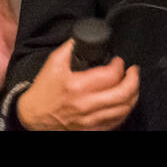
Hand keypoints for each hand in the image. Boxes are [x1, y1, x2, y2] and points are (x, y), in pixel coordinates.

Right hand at [16, 39, 139, 130]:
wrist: (32, 117)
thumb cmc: (43, 90)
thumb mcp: (53, 63)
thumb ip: (71, 46)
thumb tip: (85, 35)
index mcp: (77, 87)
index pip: (112, 75)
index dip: (120, 65)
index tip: (118, 61)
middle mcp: (86, 106)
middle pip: (124, 94)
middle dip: (134, 79)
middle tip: (133, 71)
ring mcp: (90, 122)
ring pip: (124, 109)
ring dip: (133, 95)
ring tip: (132, 84)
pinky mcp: (92, 131)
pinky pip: (117, 122)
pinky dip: (124, 110)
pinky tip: (123, 101)